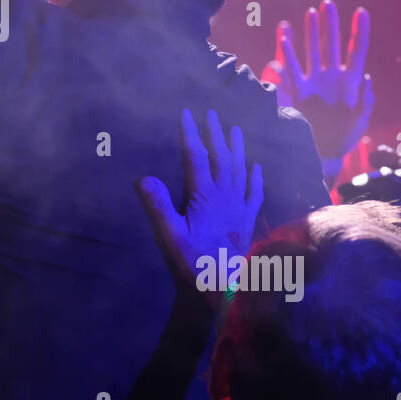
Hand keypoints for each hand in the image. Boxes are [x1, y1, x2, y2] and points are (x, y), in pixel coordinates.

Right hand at [137, 109, 263, 294]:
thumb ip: (159, 207)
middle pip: (220, 158)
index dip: (190, 134)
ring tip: (235, 130)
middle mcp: (225, 195)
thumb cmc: (197, 262)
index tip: (186, 114)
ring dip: (236, 148)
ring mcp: (239, 206)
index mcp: (204, 196)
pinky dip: (255, 178)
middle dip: (214, 134)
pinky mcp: (248, 219)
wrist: (229, 286)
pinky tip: (257, 167)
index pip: (195, 158)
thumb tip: (143, 178)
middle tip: (211, 113)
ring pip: (239, 170)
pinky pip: (254, 193)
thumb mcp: (172, 236)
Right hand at [264, 0, 373, 175]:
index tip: (361, 12)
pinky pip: (292, 69)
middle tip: (327, 3)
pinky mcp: (299, 91)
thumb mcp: (361, 121)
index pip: (357, 50)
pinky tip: (284, 39)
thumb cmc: (345, 138)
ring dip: (310, 32)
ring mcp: (314, 82)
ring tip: (310, 12)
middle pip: (331, 44)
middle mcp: (332, 77)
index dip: (359, 31)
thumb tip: (366, 77)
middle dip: (330, 23)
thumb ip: (366, 100)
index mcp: (351, 82)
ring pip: (312, 50)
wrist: (324, 153)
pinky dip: (288, 54)